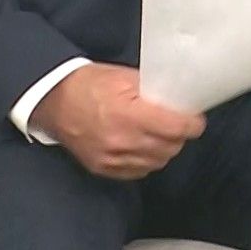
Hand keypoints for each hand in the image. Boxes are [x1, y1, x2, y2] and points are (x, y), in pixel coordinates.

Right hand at [28, 63, 206, 179]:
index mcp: (129, 114)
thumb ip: (153, 90)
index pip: (176, 128)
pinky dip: (146, 161)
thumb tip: (179, 100)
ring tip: (160, 135)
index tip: (196, 120)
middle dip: (179, 136)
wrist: (54, 101)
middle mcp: (122, 141)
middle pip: (170, 148)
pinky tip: (143, 147)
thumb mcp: (124, 77)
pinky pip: (138, 172)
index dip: (192, 124)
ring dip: (164, 150)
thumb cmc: (90, 84)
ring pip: (157, 163)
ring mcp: (112, 159)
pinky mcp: (103, 169)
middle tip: (178, 124)